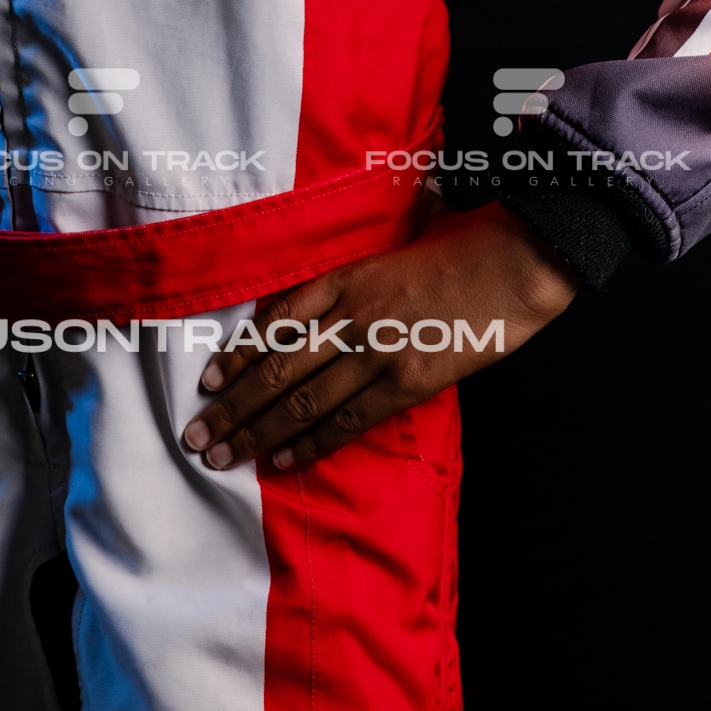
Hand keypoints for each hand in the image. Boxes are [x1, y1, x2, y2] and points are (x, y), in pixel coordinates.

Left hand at [180, 205, 575, 473]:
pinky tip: (281, 459)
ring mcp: (377, 348)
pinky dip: (311, 442)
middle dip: (231, 406)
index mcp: (346, 277)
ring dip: (256, 431)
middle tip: (196, 436)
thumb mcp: (395, 251)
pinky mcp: (408, 380)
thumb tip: (322, 307)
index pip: (275, 322)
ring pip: (302, 398)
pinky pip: (348, 418)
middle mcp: (351, 313)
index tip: (210, 382)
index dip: (238, 356)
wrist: (515, 262)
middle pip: (276, 367)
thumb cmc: (464, 250)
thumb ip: (359, 280)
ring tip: (220, 455)